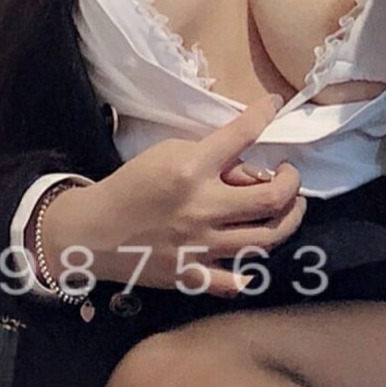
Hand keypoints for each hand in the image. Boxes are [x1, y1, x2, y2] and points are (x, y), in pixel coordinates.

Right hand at [40, 95, 306, 296]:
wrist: (93, 232)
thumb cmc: (131, 186)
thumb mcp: (166, 154)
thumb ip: (209, 156)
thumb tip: (248, 170)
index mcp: (190, 170)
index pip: (241, 135)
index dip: (263, 114)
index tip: (273, 105)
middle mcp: (202, 209)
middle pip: (272, 198)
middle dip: (292, 183)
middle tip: (289, 176)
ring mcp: (200, 247)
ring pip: (266, 239)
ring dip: (287, 220)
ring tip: (286, 209)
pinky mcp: (193, 275)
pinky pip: (234, 281)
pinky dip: (249, 273)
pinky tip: (252, 260)